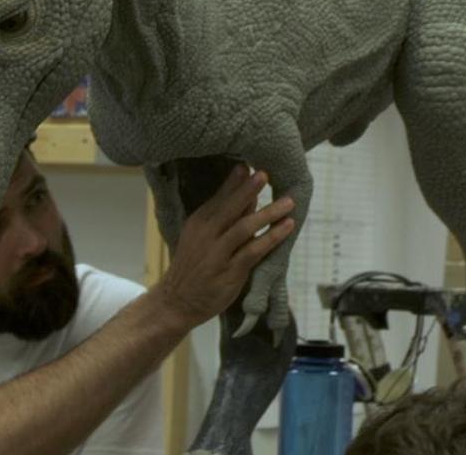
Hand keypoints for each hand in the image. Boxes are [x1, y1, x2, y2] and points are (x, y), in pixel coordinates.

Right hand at [154, 165, 294, 328]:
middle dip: (248, 189)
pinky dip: (271, 238)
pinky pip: (254, 251)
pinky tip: (286, 227)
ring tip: (288, 201)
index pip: (219, 197)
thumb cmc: (193, 266)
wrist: (176, 301)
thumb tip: (250, 198)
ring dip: (268, 213)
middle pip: (230, 207)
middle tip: (265, 173)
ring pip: (244, 227)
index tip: (248, 165)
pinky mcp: (230, 271)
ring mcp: (218, 253)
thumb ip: (226, 218)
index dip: (234, 181)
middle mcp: (206, 234)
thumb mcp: (202, 237)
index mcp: (199, 222)